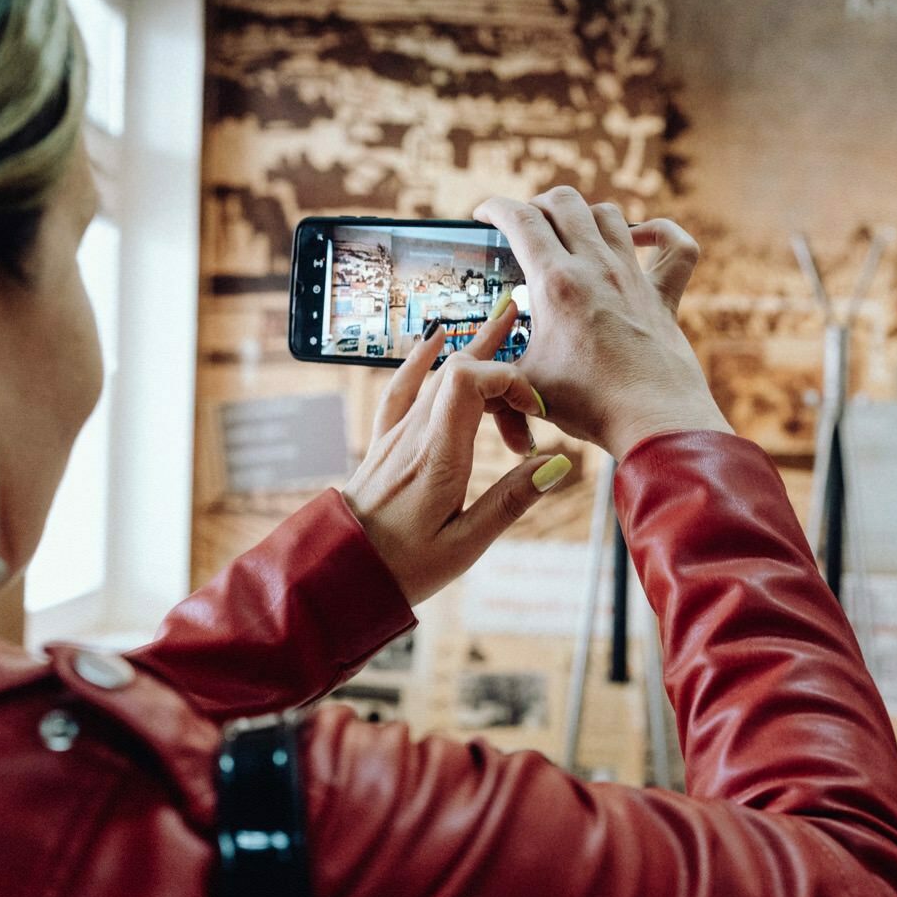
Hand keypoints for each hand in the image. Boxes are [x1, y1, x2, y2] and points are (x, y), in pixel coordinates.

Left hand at [342, 299, 567, 605]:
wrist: (340, 574)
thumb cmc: (402, 567)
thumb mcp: (465, 545)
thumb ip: (510, 501)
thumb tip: (557, 464)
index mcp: (438, 457)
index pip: (468, 381)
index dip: (508, 378)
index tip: (535, 413)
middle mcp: (415, 435)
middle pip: (457, 369)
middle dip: (500, 356)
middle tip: (533, 343)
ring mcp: (397, 435)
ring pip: (436, 375)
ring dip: (474, 352)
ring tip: (504, 323)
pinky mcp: (387, 443)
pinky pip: (402, 388)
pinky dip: (421, 357)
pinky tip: (434, 336)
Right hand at [474, 188, 729, 458]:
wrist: (651, 422)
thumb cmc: (588, 405)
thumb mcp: (524, 383)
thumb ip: (490, 371)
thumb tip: (462, 374)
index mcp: (555, 282)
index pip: (519, 218)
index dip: (494, 207)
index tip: (482, 214)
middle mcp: (595, 266)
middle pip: (564, 201)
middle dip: (537, 205)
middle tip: (524, 226)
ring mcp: (634, 277)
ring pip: (610, 214)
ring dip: (584, 215)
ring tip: (569, 234)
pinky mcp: (664, 296)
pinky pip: (675, 246)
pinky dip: (659, 234)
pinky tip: (641, 239)